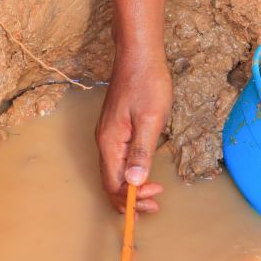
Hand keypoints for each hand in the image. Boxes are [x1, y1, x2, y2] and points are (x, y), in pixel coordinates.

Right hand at [95, 56, 172, 212]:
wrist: (139, 55)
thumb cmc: (147, 83)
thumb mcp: (151, 119)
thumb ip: (142, 152)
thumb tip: (135, 182)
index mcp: (110, 143)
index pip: (113, 184)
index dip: (132, 198)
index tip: (155, 196)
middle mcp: (105, 143)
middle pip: (110, 183)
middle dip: (131, 200)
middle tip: (155, 205)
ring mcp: (109, 137)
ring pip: (114, 174)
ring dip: (131, 189)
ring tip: (152, 196)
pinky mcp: (116, 131)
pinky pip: (118, 162)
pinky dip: (130, 175)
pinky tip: (144, 175)